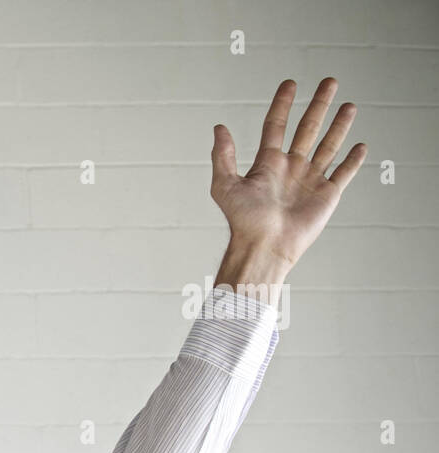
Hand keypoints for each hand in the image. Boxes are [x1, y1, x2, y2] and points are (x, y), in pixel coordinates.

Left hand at [210, 77, 365, 271]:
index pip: (276, 125)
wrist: (264, 246)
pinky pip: (343, 173)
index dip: (282, 104)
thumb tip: (219, 127)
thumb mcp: (225, 184)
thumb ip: (223, 155)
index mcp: (268, 163)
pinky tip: (360, 145)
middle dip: (319, 104)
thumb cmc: (242, 220)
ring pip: (328, 145)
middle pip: (307, 128)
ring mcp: (310, 180)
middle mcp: (291, 168)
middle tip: (330, 81)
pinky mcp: (327, 195)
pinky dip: (353, 160)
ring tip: (349, 105)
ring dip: (339, 125)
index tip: (290, 83)